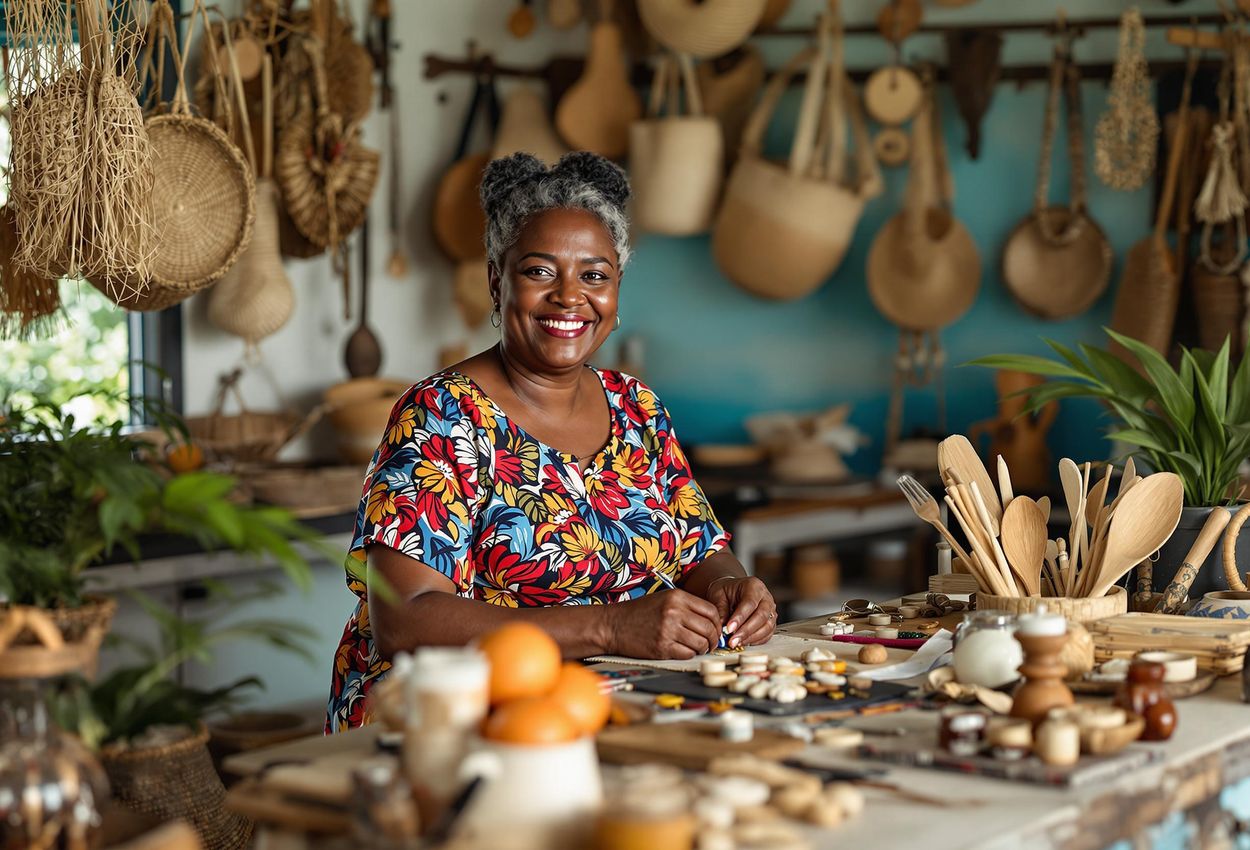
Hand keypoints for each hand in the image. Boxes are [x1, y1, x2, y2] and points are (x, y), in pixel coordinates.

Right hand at [607, 589, 721, 658]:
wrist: (614, 625)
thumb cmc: (639, 613)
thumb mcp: (664, 599)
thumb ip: (686, 606)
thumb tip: (711, 621)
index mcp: (677, 597)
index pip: (711, 611)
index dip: (717, 623)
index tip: (715, 630)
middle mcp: (674, 612)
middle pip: (709, 628)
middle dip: (713, 639)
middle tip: (710, 643)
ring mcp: (668, 630)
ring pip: (700, 643)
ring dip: (703, 649)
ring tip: (698, 648)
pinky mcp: (662, 647)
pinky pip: (687, 654)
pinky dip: (690, 655)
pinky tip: (684, 651)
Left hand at [706, 576, 776, 647]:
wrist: (732, 591)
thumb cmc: (726, 591)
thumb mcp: (718, 595)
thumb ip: (720, 610)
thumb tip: (722, 629)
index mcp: (753, 586)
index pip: (749, 603)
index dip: (740, 618)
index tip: (729, 629)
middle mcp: (766, 597)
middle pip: (761, 616)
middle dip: (746, 631)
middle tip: (732, 641)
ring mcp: (771, 610)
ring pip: (767, 626)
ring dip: (751, 638)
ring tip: (736, 643)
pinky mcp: (771, 621)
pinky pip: (767, 634)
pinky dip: (756, 641)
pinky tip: (743, 643)